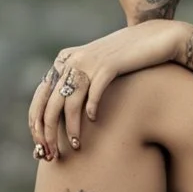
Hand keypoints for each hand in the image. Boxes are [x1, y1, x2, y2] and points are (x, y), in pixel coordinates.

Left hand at [28, 20, 188, 160]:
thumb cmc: (125, 60)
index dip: (37, 124)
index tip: (40, 146)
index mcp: (64, 60)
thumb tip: (60, 117)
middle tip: (53, 153)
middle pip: (51, 102)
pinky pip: (94, 92)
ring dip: (71, 127)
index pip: (40, 97)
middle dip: (49, 132)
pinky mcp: (110, 64)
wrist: (155, 38)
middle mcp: (73, 59)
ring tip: (76, 145)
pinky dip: (91, 109)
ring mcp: (91, 61)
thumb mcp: (95, 67)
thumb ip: (77, 83)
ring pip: (70, 102)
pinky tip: (94, 121)